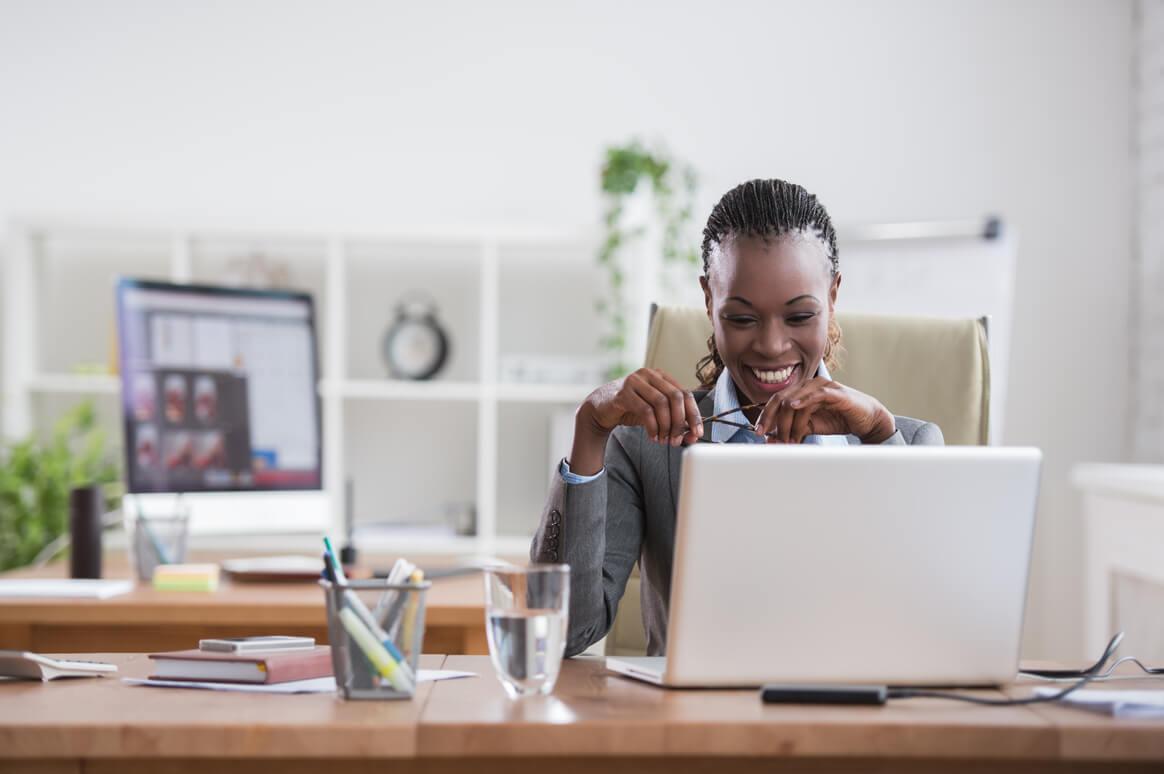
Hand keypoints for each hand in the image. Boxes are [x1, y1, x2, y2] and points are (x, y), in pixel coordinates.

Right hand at [578, 368, 703, 446]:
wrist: (601, 409)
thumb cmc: (631, 409)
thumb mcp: (655, 414)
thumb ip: (673, 421)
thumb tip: (692, 436)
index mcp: (661, 377)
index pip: (685, 393)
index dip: (694, 414)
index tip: (697, 433)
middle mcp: (650, 375)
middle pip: (675, 397)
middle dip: (680, 422)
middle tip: (677, 439)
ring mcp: (635, 381)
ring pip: (661, 403)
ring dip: (666, 425)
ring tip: (664, 440)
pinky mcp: (623, 393)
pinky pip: (645, 410)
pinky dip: (652, 426)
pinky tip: (653, 436)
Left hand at [753, 378, 895, 443]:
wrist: (865, 420)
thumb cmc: (838, 420)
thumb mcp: (810, 427)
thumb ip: (792, 430)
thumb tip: (772, 439)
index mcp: (800, 391)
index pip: (776, 401)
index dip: (765, 415)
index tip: (759, 431)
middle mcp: (808, 385)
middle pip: (781, 398)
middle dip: (772, 419)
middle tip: (768, 436)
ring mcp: (821, 386)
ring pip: (795, 400)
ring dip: (789, 422)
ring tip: (789, 438)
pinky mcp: (835, 392)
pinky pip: (815, 394)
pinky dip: (803, 400)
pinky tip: (794, 407)